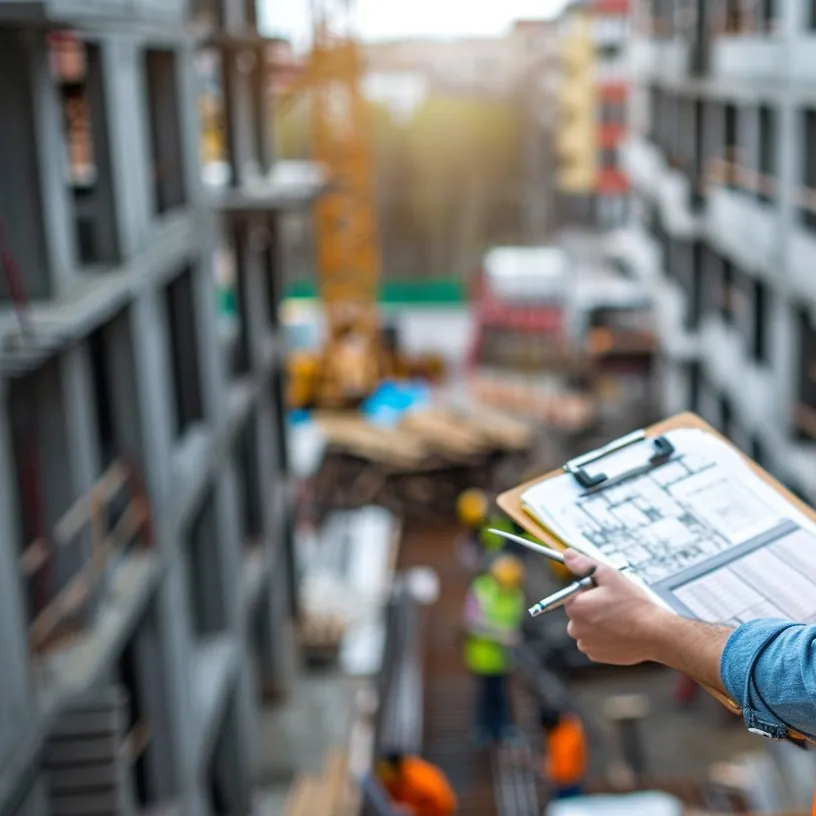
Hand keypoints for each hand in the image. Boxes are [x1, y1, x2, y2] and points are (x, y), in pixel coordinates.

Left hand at [563, 550, 670, 665]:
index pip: (573, 594)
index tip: (605, 593)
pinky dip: (604, 637)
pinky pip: (594, 642)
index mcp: (575, 607)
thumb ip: (584, 564)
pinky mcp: (596, 656)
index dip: (590, 591)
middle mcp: (575, 628)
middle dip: (592, 607)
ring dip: (597, 623)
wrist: (654, 633)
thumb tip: (567, 554)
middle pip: (578, 612)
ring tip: (619, 620)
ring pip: (586, 628)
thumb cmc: (633, 605)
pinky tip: (619, 632)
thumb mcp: (609, 575)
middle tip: (614, 605)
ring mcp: (586, 644)